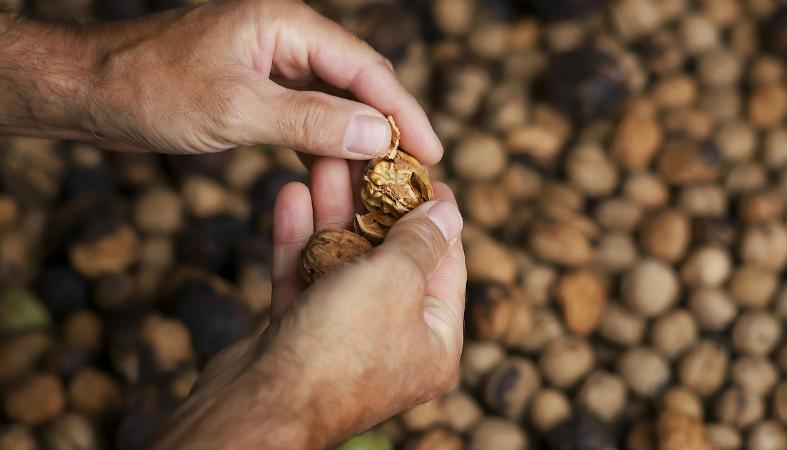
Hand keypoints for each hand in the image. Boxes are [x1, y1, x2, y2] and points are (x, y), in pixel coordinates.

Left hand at [0, 0, 441, 164]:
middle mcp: (287, 38)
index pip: (366, 69)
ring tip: (385, 185)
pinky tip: (340, 178)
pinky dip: (325, 148)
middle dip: (387, 130)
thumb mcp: (236, 109)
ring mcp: (272, 65)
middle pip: (357, 84)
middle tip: (416, 178)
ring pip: (334, 104)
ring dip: (357, 144)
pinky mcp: (258, 91)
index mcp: (286, 24)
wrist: (90, 91)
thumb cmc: (151, 88)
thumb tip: (380, 134)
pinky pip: (307, 118)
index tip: (433, 154)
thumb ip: (311, 121)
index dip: (404, 113)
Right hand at [150, 180, 465, 449]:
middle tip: (361, 156)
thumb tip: (449, 212)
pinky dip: (299, 241)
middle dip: (371, 204)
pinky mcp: (299, 337)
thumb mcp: (395, 281)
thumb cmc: (339, 347)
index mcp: (434, 341)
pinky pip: (306, 280)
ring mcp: (344, 340)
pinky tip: (291, 195)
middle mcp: (392, 342)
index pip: (445, 264)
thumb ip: (421, 242)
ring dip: (331, 212)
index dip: (434, 213)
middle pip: (389, 259)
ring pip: (342, 263)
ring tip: (322, 161)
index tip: (420, 171)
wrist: (257, 407)